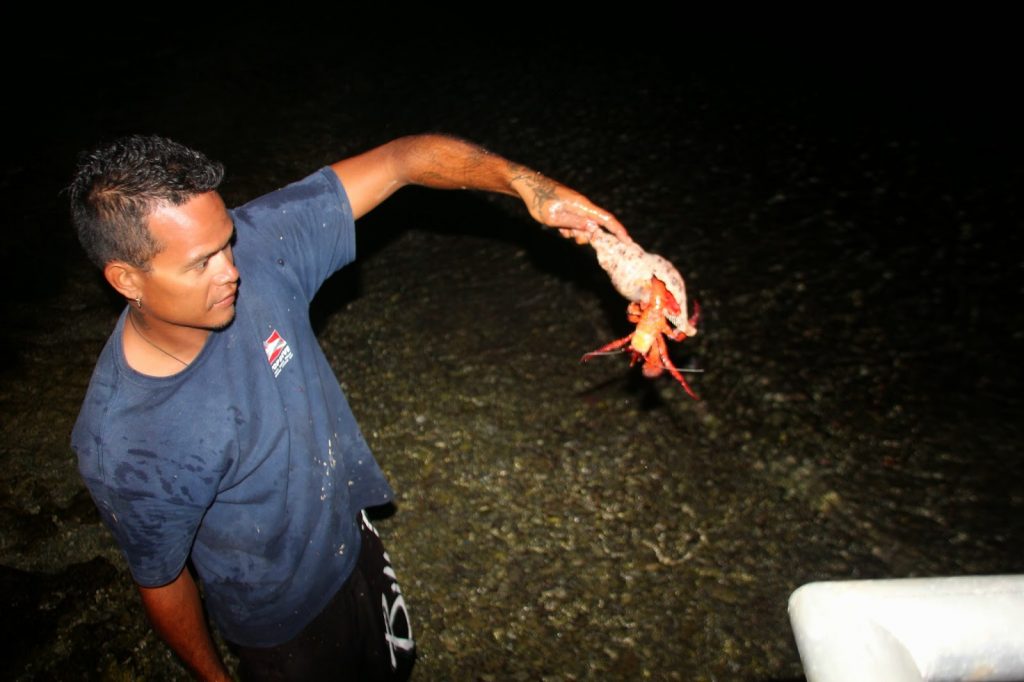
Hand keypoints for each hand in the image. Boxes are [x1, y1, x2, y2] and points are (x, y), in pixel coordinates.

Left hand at [511, 170, 630, 244]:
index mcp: (582, 206)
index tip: (627, 241)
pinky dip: (569, 228)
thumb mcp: (554, 218)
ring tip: (559, 228)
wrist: (527, 186)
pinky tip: (557, 226)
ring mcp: (577, 206)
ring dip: (575, 233)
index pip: (606, 219)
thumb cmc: (539, 201)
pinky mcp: (571, 208)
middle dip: (587, 236)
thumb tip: (594, 229)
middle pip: (595, 226)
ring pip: (584, 226)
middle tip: (570, 237)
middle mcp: (583, 205)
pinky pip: (576, 223)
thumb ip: (575, 224)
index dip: (618, 231)